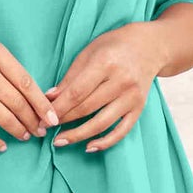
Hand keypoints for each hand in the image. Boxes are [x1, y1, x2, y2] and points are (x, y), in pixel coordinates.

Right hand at [0, 31, 57, 153]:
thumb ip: (11, 71)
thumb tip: (38, 100)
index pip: (27, 84)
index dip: (42, 105)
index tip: (52, 118)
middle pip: (18, 103)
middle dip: (33, 121)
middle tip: (41, 130)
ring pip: (4, 118)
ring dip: (19, 131)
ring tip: (25, 136)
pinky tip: (3, 146)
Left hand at [48, 21, 165, 150]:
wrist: (150, 46)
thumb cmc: (114, 46)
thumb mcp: (89, 53)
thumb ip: (70, 77)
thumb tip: (49, 99)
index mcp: (105, 63)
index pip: (76, 92)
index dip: (58, 108)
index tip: (43, 117)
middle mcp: (121, 81)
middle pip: (86, 108)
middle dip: (63, 121)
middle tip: (45, 129)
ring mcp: (132, 96)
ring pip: (102, 123)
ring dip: (78, 135)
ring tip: (60, 141)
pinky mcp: (139, 108)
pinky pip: (122, 131)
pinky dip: (105, 142)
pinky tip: (89, 146)